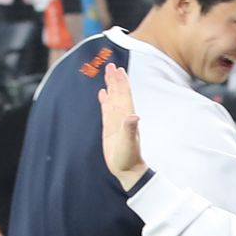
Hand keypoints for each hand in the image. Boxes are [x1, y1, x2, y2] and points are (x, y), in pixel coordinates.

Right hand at [99, 62, 147, 189]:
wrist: (128, 170)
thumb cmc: (129, 158)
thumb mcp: (128, 144)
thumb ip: (130, 129)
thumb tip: (134, 116)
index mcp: (126, 117)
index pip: (124, 95)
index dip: (121, 82)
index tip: (117, 69)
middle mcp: (122, 116)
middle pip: (118, 93)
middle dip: (115, 79)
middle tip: (110, 65)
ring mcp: (116, 121)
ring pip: (113, 99)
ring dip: (111, 86)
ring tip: (108, 73)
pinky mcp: (110, 128)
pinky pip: (106, 109)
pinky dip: (105, 100)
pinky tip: (102, 93)